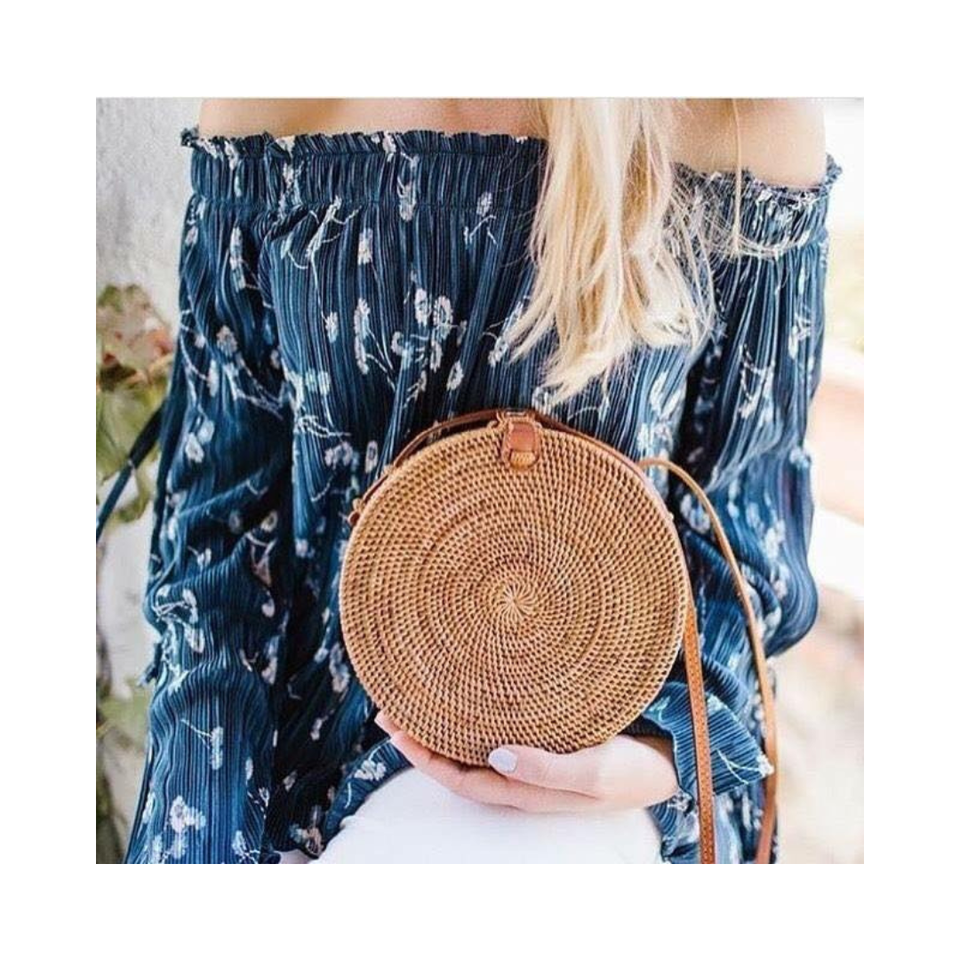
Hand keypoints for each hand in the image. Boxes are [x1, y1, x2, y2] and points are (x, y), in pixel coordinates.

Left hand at [374, 711, 678, 812]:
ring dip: (442, 727)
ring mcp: (530, 760)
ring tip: (416, 698)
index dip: (424, 759)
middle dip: (421, 740)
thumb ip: (544, 768)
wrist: (666, 762)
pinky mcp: (545, 741)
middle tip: (391, 707)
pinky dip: (472, 718)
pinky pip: (495, 733)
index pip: (459, 780)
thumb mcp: (591, 772)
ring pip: (473, 748)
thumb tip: (494, 755)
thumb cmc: (629, 770)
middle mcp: (519, 777)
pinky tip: (466, 697)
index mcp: (524, 791)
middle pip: (457, 763)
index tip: (396, 730)